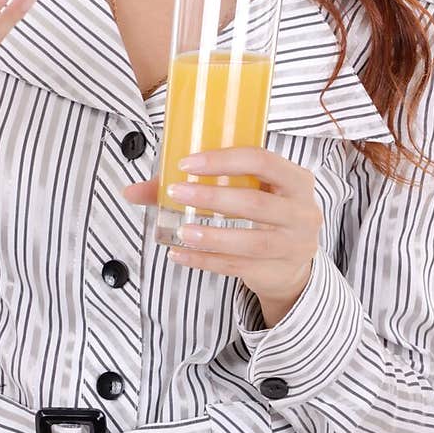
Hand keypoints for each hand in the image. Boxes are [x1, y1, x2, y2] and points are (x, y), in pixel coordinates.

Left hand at [121, 146, 321, 327]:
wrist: (293, 264)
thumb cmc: (264, 215)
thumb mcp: (247, 191)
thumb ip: (197, 183)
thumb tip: (132, 191)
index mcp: (296, 179)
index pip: (262, 160)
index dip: (223, 161)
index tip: (187, 164)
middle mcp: (301, 212)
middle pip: (255, 203)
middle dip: (212, 198)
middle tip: (176, 192)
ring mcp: (293, 245)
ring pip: (250, 241)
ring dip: (211, 235)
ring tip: (181, 231)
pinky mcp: (277, 271)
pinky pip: (237, 267)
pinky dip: (205, 260)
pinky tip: (180, 254)